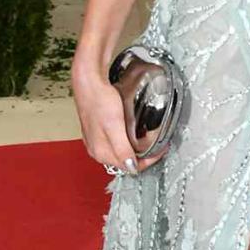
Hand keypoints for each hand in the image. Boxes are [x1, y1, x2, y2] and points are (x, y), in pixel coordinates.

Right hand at [71, 59, 165, 173]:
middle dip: (144, 154)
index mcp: (101, 152)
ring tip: (148, 137)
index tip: (160, 150)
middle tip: (156, 143)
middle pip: (126, 161)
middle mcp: (97, 150)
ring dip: (137, 147)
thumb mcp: (114, 127)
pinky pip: (117, 142)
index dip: (149, 160)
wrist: (89, 82)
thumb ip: (122, 149)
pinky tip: (133, 131)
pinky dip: (129, 140)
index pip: (130, 167)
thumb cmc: (99, 100)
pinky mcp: (98, 131)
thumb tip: (131, 167)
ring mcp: (97, 141)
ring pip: (122, 152)